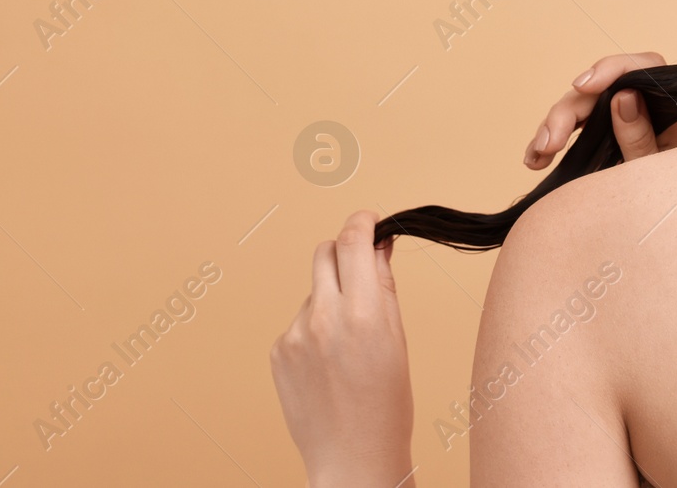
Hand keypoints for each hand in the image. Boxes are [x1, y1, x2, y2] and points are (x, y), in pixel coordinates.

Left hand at [271, 210, 415, 487]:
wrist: (353, 457)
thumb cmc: (387, 404)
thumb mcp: (398, 339)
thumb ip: (384, 285)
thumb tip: (379, 244)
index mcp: (364, 313)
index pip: (354, 239)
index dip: (363, 221)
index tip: (369, 220)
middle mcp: (324, 317)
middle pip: (325, 251)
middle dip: (343, 252)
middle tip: (360, 271)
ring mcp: (295, 334)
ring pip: (314, 290)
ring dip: (330, 299)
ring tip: (347, 343)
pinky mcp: (278, 350)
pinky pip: (298, 321)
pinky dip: (313, 329)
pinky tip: (327, 362)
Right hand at [524, 52, 676, 169]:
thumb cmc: (675, 202)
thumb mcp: (656, 173)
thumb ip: (641, 137)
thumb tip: (624, 95)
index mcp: (671, 111)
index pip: (644, 68)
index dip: (611, 69)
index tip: (583, 85)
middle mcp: (645, 108)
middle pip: (600, 89)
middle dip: (568, 112)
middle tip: (550, 145)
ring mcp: (622, 120)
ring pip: (581, 107)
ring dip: (554, 127)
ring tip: (536, 158)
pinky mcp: (605, 136)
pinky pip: (575, 128)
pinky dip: (553, 141)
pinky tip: (535, 159)